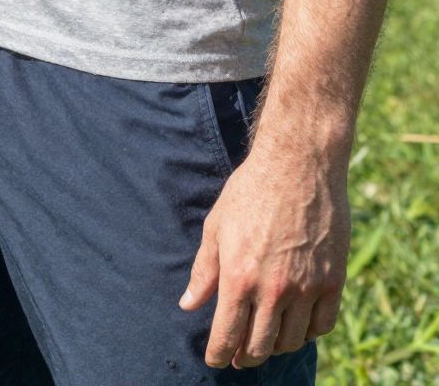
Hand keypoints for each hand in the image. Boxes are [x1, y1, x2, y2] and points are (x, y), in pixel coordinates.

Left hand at [180, 140, 349, 367]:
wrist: (299, 163)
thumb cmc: (251, 190)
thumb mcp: (217, 225)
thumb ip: (204, 269)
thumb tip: (188, 304)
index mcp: (238, 276)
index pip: (226, 337)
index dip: (218, 355)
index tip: (216, 360)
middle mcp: (273, 289)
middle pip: (259, 347)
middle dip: (245, 357)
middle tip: (240, 356)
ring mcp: (306, 288)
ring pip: (291, 341)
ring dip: (276, 346)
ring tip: (267, 339)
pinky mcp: (333, 281)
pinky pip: (322, 326)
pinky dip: (308, 333)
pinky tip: (298, 325)